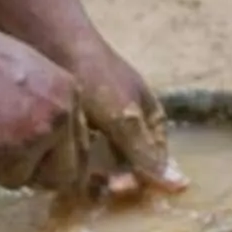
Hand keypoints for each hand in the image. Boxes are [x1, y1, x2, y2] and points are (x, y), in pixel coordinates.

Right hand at [0, 21, 90, 192]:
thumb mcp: (31, 75)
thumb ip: (46, 108)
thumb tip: (46, 147)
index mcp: (70, 97)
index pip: (80, 152)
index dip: (57, 165)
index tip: (38, 168)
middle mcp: (61, 118)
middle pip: (61, 177)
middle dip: (33, 176)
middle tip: (7, 163)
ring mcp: (36, 134)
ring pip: (20, 180)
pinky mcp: (7, 148)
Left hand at [51, 31, 179, 196]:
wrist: (52, 43)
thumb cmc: (97, 79)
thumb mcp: (125, 118)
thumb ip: (145, 151)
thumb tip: (179, 185)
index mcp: (151, 115)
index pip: (155, 160)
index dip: (141, 178)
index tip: (119, 188)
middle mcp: (130, 118)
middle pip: (129, 161)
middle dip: (115, 176)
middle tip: (96, 184)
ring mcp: (102, 118)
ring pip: (103, 157)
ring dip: (92, 171)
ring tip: (76, 176)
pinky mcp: (75, 118)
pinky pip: (79, 149)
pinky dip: (73, 158)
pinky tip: (60, 164)